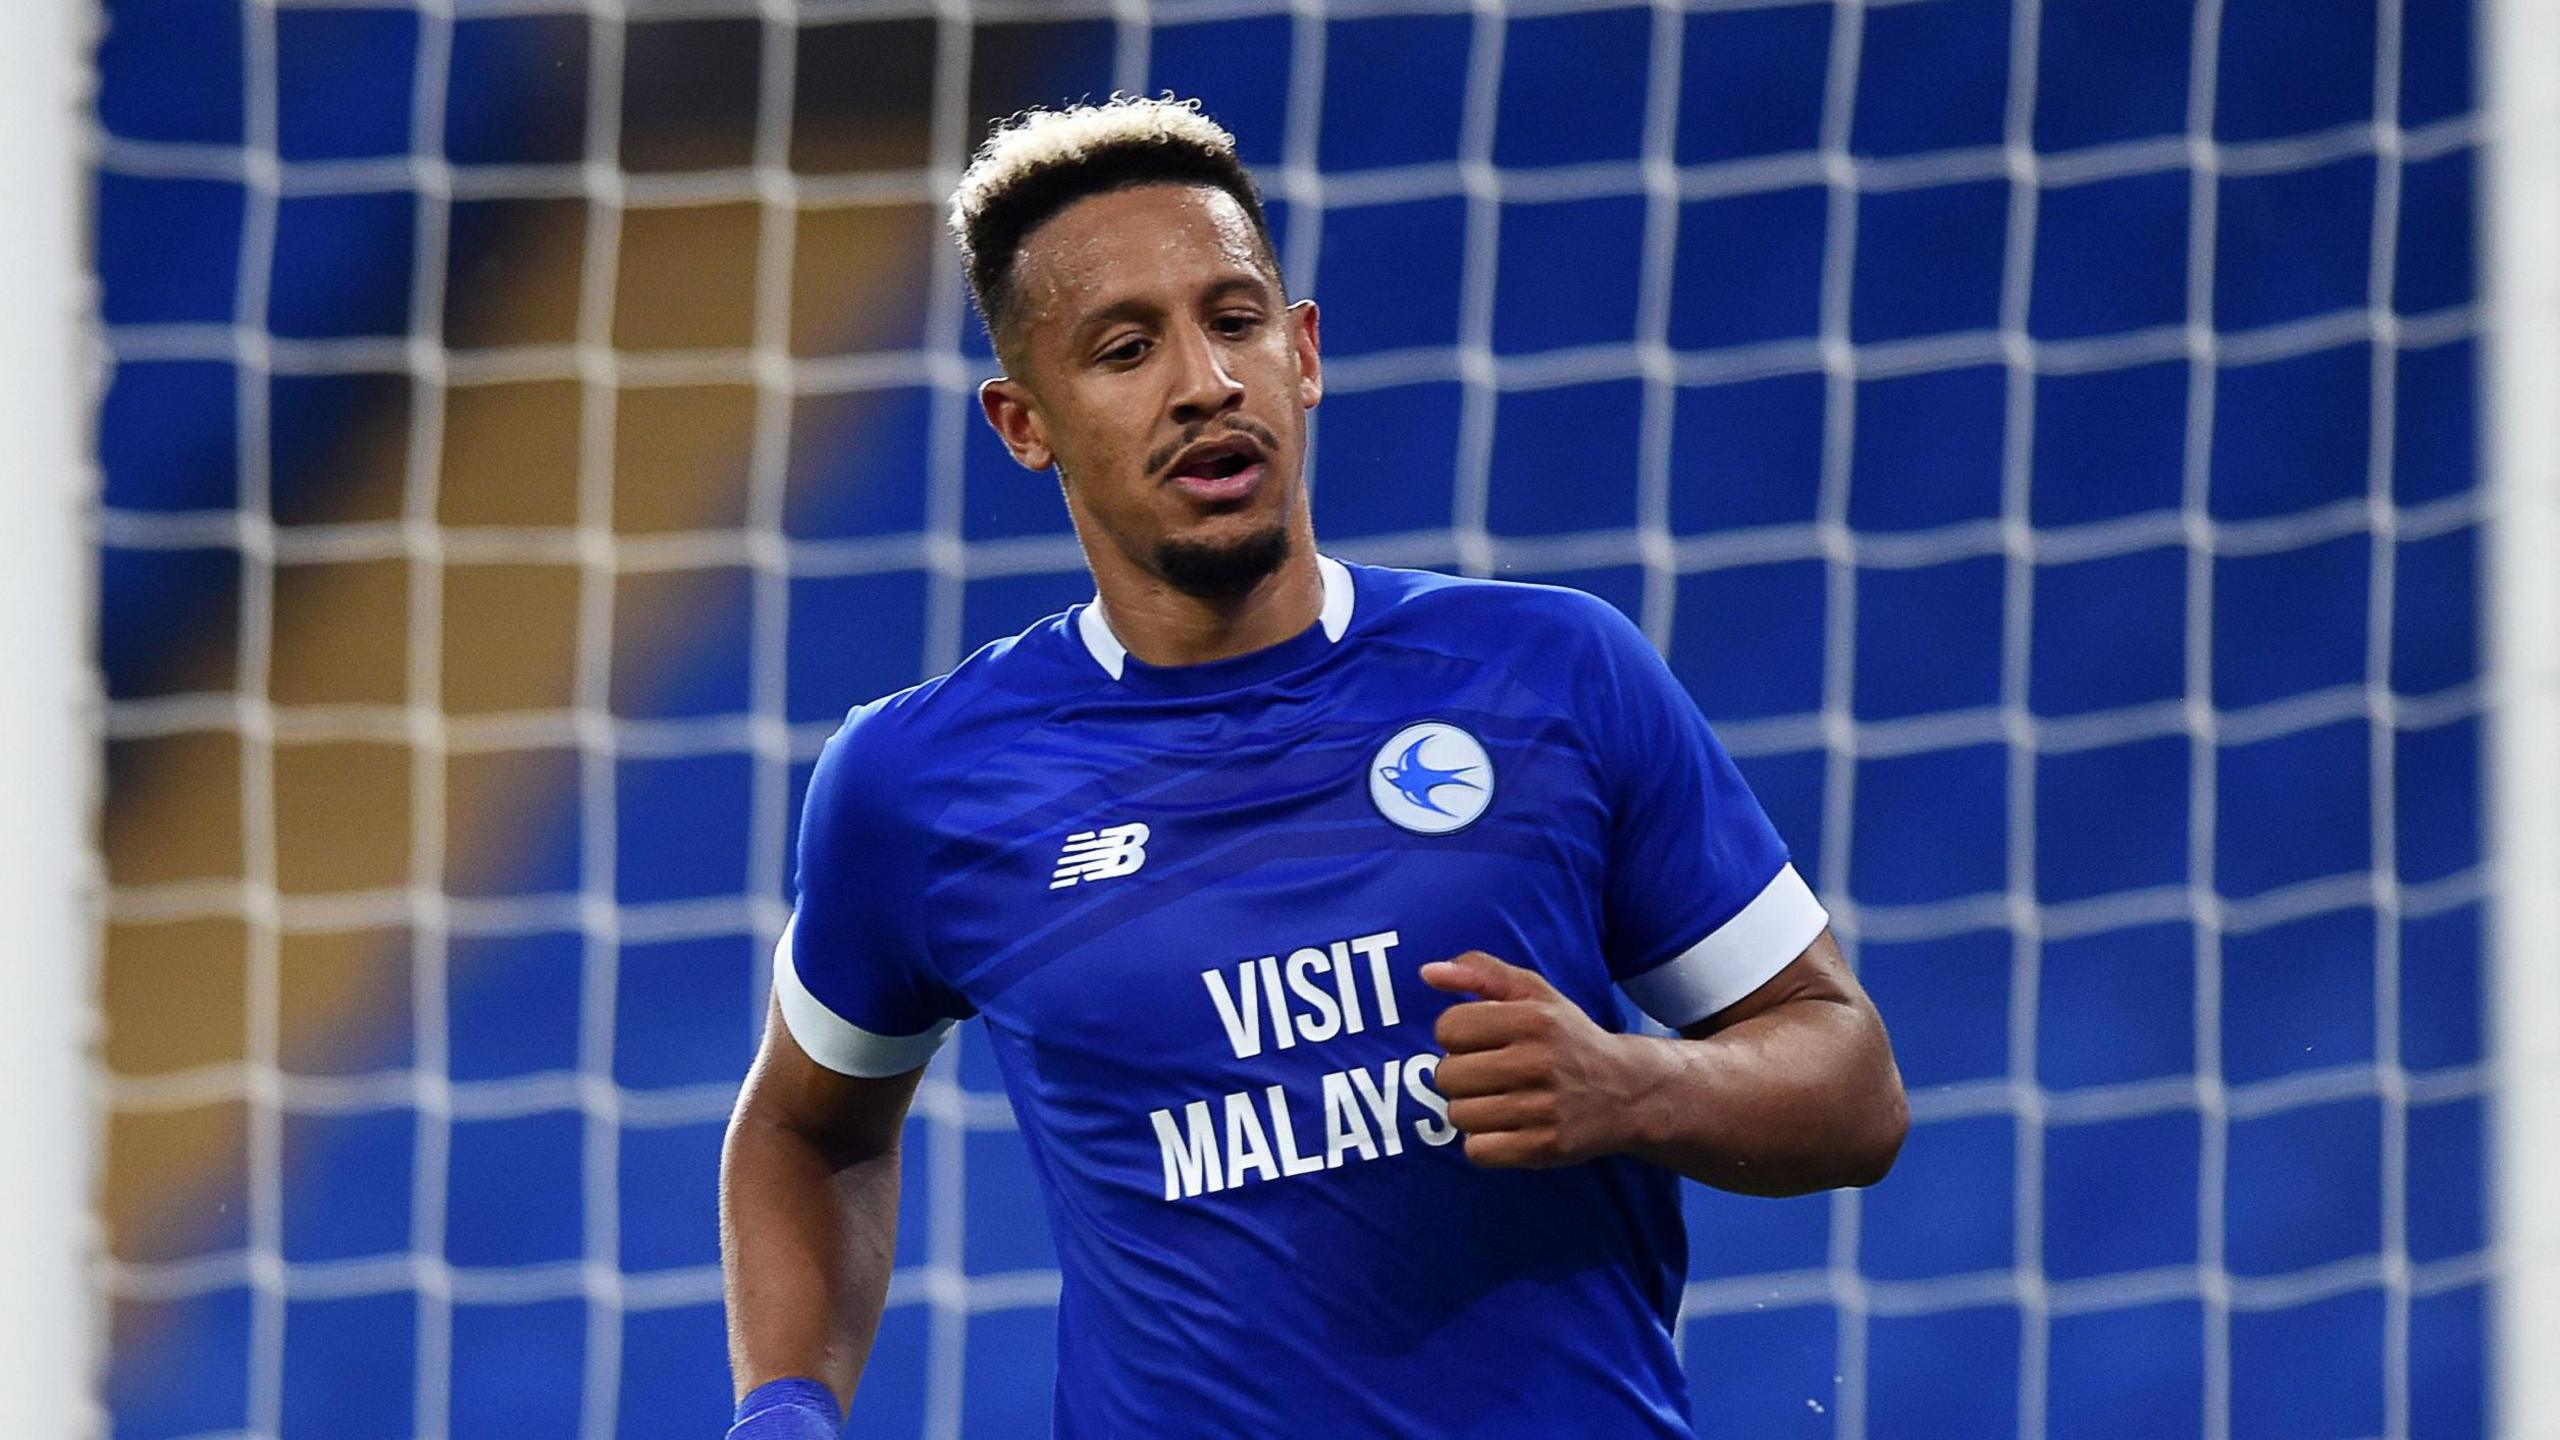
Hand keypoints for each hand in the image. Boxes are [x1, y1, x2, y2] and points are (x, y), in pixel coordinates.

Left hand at [1419, 950, 1652, 1168]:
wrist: (1629, 1091)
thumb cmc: (1568, 1038)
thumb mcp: (1535, 994)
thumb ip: (1481, 973)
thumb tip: (1428, 973)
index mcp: (1534, 1019)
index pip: (1448, 1028)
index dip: (1455, 1035)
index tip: (1478, 1040)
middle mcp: (1539, 1062)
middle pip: (1447, 1075)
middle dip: (1460, 1074)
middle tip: (1489, 1074)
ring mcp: (1544, 1108)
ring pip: (1459, 1115)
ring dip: (1470, 1110)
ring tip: (1498, 1100)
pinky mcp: (1546, 1148)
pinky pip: (1478, 1151)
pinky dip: (1483, 1143)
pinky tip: (1506, 1127)